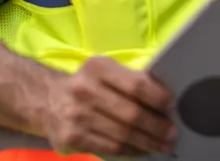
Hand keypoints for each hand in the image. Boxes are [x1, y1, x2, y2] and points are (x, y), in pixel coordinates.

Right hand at [42, 56, 176, 156]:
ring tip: (162, 146)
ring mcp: (77, 115)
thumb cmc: (88, 84)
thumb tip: (163, 99)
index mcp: (98, 67)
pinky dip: (130, 152)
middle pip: (130, 113)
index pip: (135, 84)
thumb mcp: (105, 71)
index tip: (171, 106)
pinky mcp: (72, 138)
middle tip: (172, 133)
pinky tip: (142, 151)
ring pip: (122, 134)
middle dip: (156, 126)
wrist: (48, 100)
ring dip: (147, 143)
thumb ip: (129, 80)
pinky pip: (109, 148)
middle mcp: (85, 89)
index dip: (156, 97)